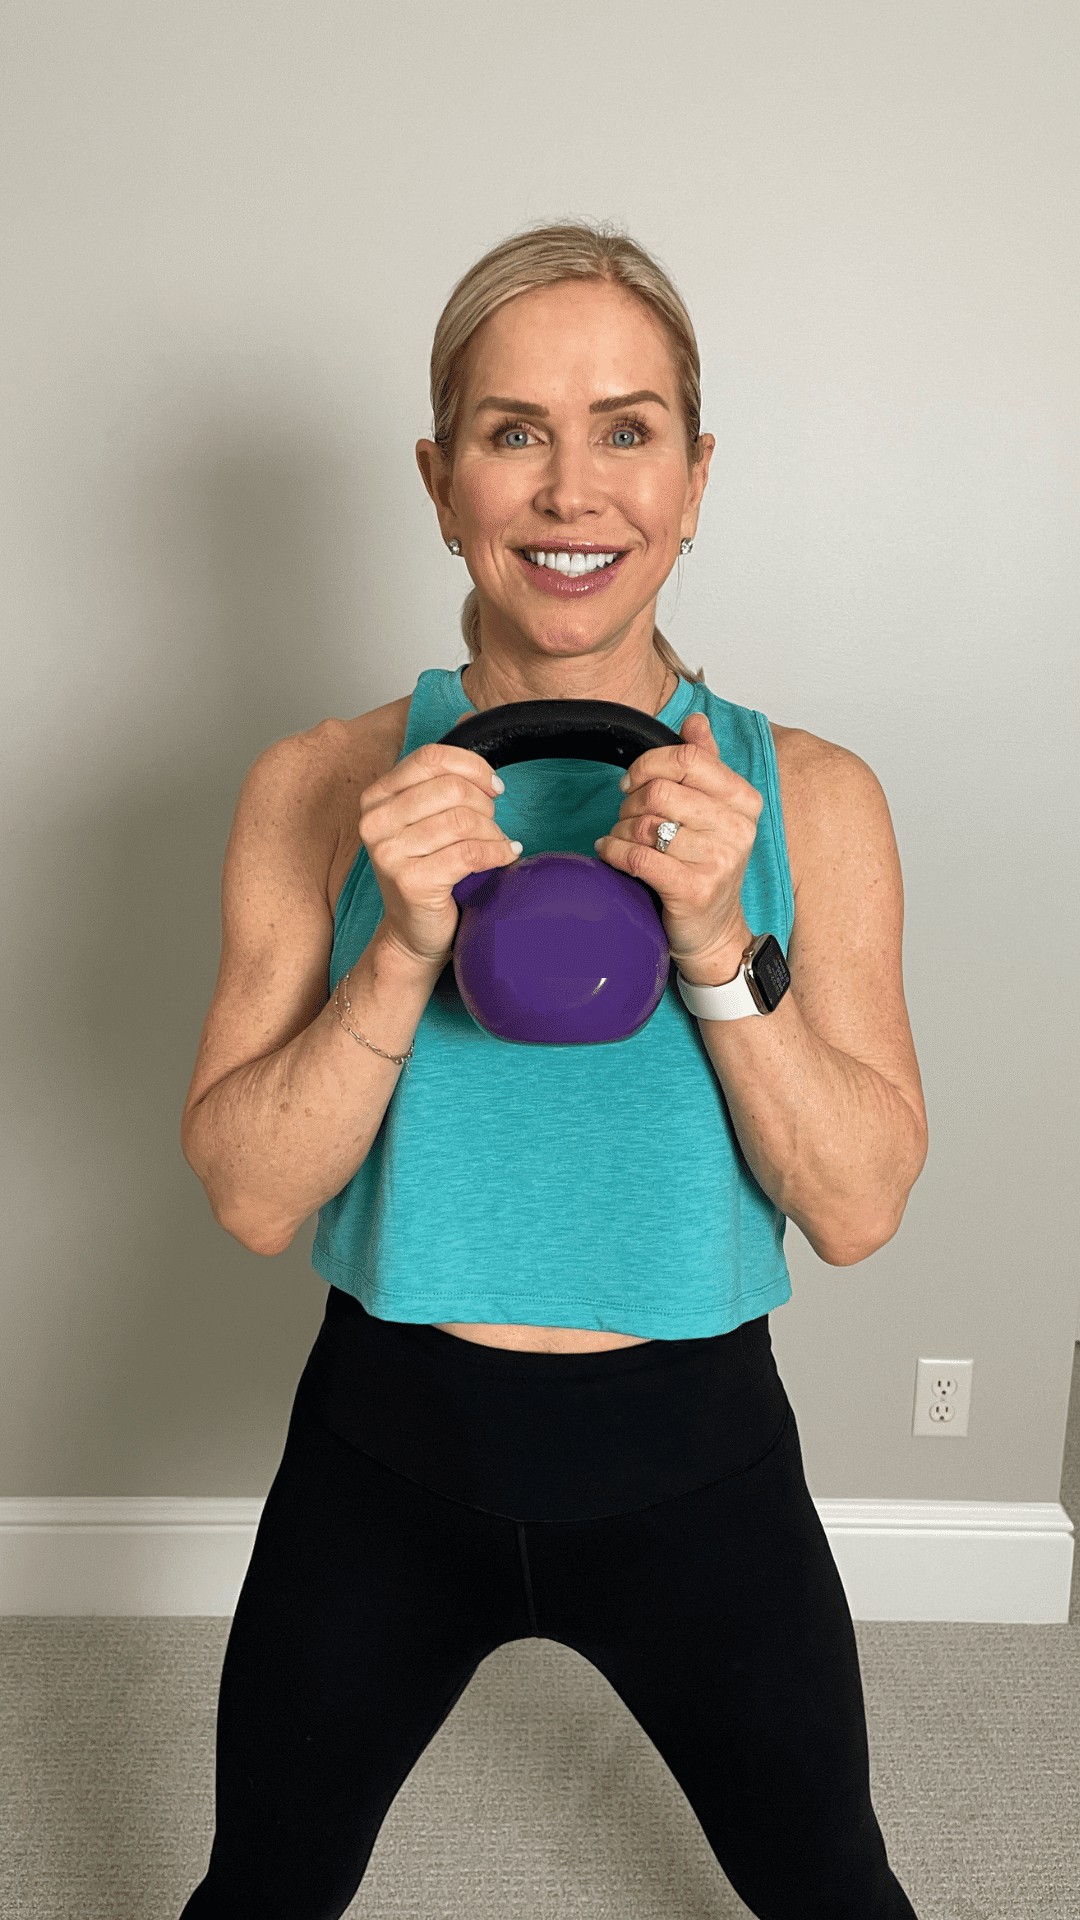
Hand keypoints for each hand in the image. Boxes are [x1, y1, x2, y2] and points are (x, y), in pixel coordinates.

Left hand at [593, 711, 761, 970]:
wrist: (714, 933)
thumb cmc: (706, 867)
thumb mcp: (713, 812)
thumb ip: (705, 764)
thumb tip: (696, 720)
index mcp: (744, 801)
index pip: (688, 759)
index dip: (649, 765)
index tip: (633, 781)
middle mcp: (737, 829)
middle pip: (660, 791)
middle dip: (630, 803)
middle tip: (627, 818)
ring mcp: (719, 861)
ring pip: (644, 825)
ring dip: (620, 831)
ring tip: (624, 840)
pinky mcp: (694, 890)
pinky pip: (637, 856)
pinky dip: (614, 851)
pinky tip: (612, 853)